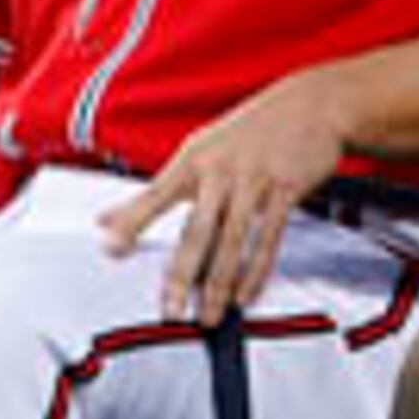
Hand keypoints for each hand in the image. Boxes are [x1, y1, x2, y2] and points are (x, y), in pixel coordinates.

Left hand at [99, 68, 351, 323]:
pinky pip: (268, 238)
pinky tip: (244, 295)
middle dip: (181, 275)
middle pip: (196, 229)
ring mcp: (255, 179)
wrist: (314, 103)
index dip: (132, 222)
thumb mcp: (200, 149)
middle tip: (170, 310)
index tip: (111, 250)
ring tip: (209, 315)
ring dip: (219, 284)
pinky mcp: (286, 189)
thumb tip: (105, 221)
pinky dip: (256, 272)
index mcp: (194, 158)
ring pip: (232, 240)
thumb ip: (157, 189)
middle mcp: (221, 168)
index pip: (155, 194)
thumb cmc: (251, 130)